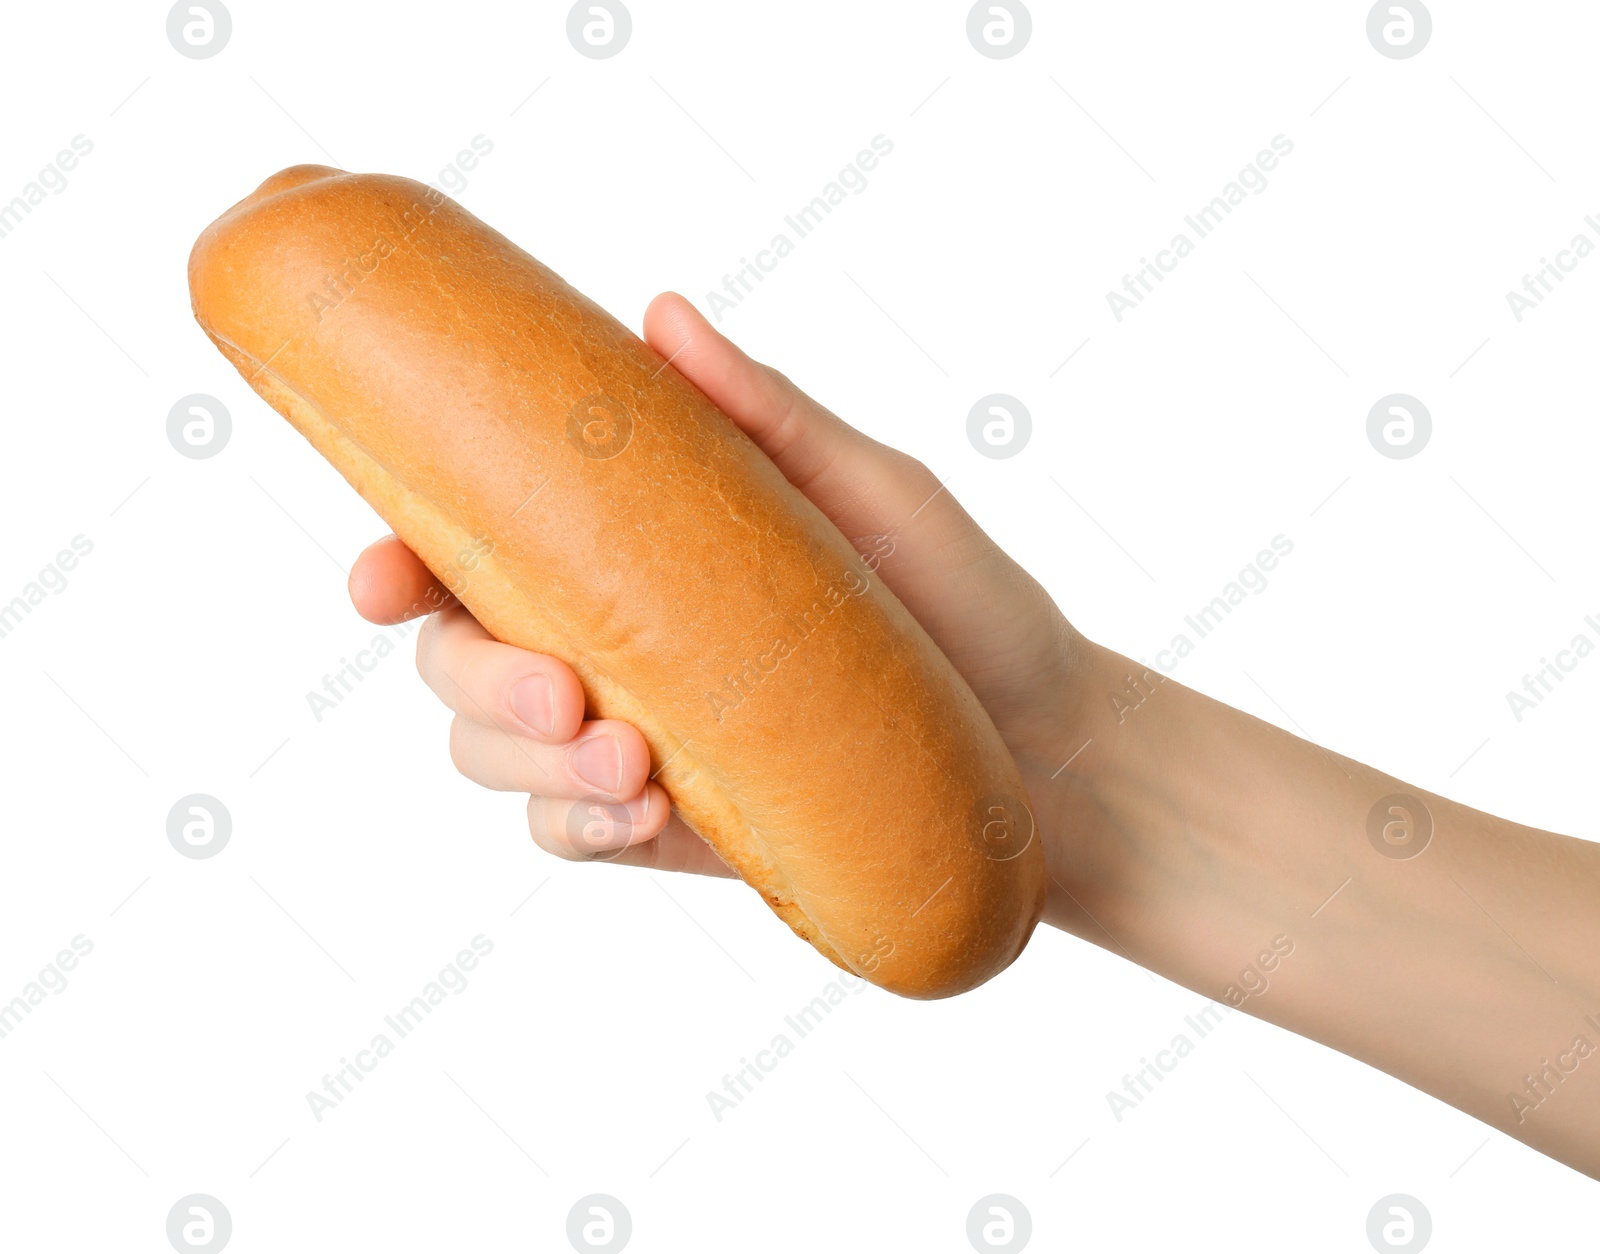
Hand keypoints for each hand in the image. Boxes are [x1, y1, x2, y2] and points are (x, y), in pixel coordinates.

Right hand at [348, 292, 1091, 891]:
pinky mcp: (665, 824)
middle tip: (563, 691)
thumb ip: (766, 416)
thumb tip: (663, 312)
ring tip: (634, 766)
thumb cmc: (958, 603)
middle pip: (455, 658)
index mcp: (629, 548)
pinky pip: (567, 835)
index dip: (397, 560)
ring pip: (493, 754)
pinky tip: (640, 815)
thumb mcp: (874, 495)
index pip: (476, 543)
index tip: (378, 576)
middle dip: (474, 677)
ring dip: (532, 765)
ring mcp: (627, 736)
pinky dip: (580, 829)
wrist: (1040, 748)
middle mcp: (606, 638)